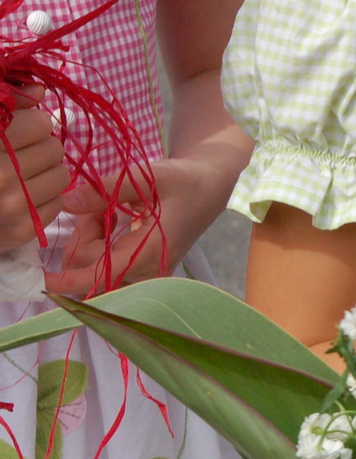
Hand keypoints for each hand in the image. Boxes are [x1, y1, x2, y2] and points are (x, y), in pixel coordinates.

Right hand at [0, 85, 70, 253]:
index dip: (29, 124)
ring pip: (61, 175)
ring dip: (44, 173)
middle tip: (17, 156)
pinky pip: (58, 202)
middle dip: (39, 148)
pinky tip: (18, 197)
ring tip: (19, 176)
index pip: (40, 123)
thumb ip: (4, 103)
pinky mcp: (22, 229)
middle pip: (54, 148)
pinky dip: (42, 198)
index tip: (13, 132)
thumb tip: (39, 90)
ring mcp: (11, 204)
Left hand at [45, 156, 230, 293]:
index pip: (101, 276)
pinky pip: (108, 265)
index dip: (68, 280)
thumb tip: (67, 201)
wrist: (209, 187)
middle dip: (83, 237)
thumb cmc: (183, 181)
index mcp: (150, 252)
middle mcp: (149, 271)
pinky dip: (101, 242)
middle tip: (97, 204)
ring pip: (98, 267)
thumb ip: (105, 190)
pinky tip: (115, 219)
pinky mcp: (145, 269)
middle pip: (93, 268)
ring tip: (109, 209)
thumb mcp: (145, 178)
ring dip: (91, 238)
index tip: (43, 279)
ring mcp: (148, 273)